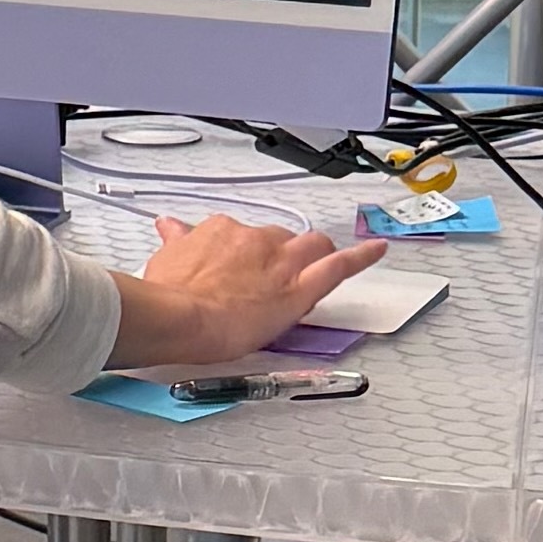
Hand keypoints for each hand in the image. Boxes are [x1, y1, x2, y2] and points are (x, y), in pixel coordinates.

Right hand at [103, 208, 385, 375]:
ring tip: (316, 267)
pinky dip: (362, 257)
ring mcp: (281, 262)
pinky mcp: (300, 287)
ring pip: (311, 246)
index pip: (243, 235)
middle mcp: (254, 239)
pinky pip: (339, 266)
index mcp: (222, 231)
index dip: (248, 251)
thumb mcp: (165, 259)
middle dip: (281, 253)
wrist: (176, 316)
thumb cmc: (168, 295)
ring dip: (315, 253)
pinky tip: (377, 250)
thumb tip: (167, 226)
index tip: (243, 262)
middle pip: (279, 238)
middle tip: (273, 278)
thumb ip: (176, 241)